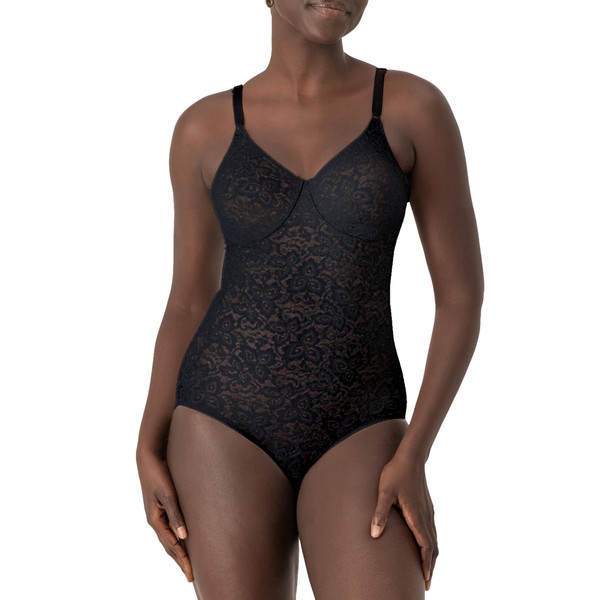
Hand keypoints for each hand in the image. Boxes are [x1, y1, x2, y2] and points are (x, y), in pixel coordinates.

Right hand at [137, 450, 193, 581]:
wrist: (149, 458)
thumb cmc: (159, 474)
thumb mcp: (168, 494)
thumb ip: (176, 515)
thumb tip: (184, 537)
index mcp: (155, 520)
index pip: (171, 546)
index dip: (182, 560)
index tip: (190, 574)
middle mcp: (154, 520)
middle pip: (169, 546)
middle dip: (180, 561)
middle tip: (190, 576)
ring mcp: (156, 515)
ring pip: (168, 539)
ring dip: (177, 552)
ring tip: (187, 564)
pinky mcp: (160, 508)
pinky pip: (168, 529)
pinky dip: (175, 539)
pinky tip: (182, 540)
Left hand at [370, 453, 437, 590]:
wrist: (410, 456)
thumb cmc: (395, 473)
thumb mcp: (384, 492)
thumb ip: (379, 513)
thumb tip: (374, 535)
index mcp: (416, 516)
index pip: (425, 547)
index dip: (426, 565)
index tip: (426, 580)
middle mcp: (426, 516)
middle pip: (433, 547)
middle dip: (430, 566)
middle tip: (427, 582)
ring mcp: (428, 511)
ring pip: (434, 539)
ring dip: (432, 556)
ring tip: (427, 568)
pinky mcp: (427, 506)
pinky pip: (432, 530)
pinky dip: (431, 543)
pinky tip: (425, 544)